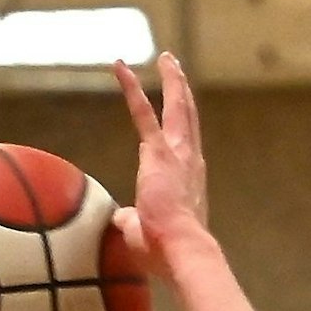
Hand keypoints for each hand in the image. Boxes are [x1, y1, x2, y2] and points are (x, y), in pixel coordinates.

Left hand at [111, 53, 207, 280]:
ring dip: (173, 81)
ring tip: (167, 58)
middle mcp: (190, 162)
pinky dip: (132, 89)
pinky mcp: (159, 154)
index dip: (178, 132)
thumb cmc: (165, 251)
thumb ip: (132, 222)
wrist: (182, 251)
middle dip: (183, 93)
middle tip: (177, 70)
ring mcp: (178, 155)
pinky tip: (121, 68)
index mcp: (188, 182)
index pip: (184, 149)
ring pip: (178, 108)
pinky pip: (143, 113)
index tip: (174, 118)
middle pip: (189, 119)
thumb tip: (121, 219)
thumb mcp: (144, 236)